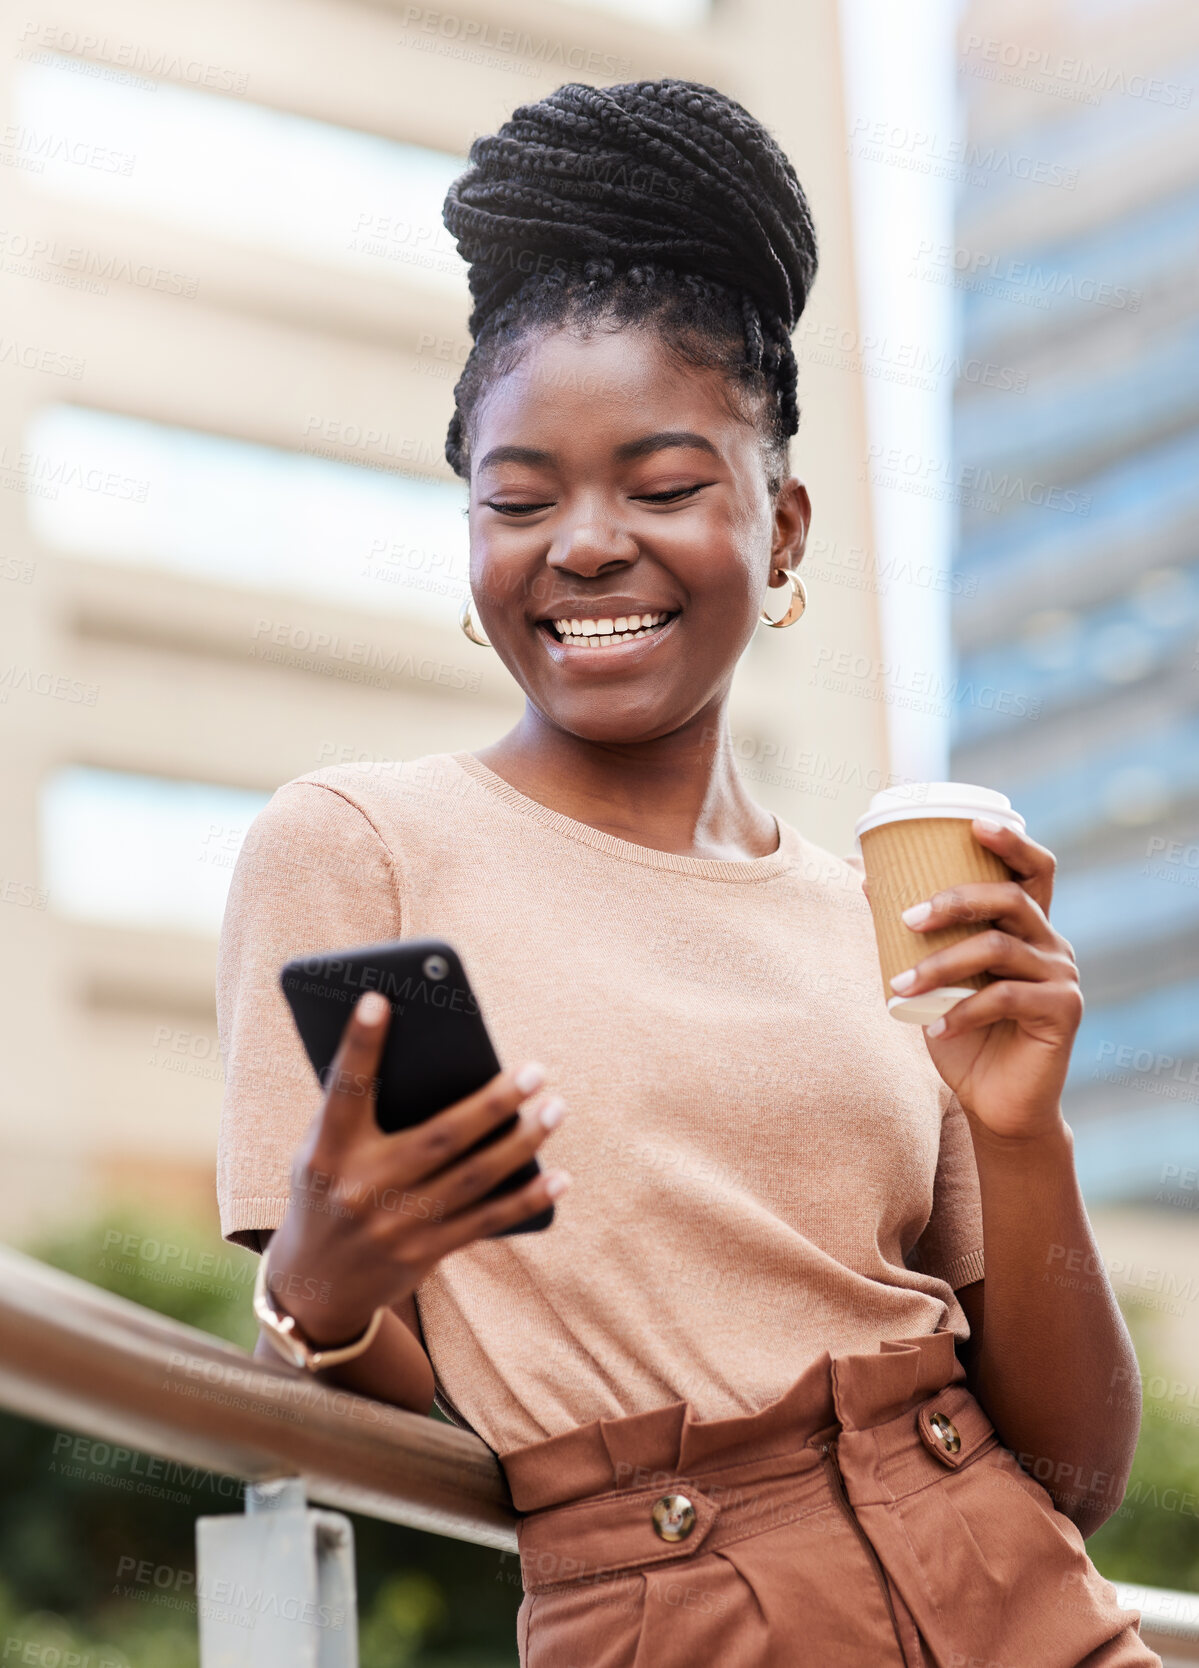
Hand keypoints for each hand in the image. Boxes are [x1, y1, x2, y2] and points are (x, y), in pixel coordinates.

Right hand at [267, 990, 569, 1344]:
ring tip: (556, 1109)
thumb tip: (433, 1060)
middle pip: (440, 1136)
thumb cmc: (328, 1189)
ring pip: (473, 1177)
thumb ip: (361, 1113)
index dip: (359, 1045)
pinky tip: (559, 1177)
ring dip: (523, 1142)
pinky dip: (526, 1198)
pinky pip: (486, 1222)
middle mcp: (361, 1189)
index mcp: (326, 1152)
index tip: (380, 999)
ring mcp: (395, 1225)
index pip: (345, 1089)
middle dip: (494, 1102)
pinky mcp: (424, 1253)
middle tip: (536, 1071)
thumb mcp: (322, 1150)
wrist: (315, 1285)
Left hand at [879, 819, 1081, 1141]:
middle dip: (955, 901)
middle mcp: (1051, 944)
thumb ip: (915, 935)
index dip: (1010, 841)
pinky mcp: (1063, 1012)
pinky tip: (935, 1027)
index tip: (973, 824)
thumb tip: (866, 880)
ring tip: (900, 985)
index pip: (1034, 869)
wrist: (994, 1102)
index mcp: (1027, 927)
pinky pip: (1006, 997)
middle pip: (1010, 898)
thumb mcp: (934, 979)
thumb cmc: (961, 1033)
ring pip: (999, 948)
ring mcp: (1062, 976)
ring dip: (942, 964)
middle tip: (906, 918)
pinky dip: (963, 1009)